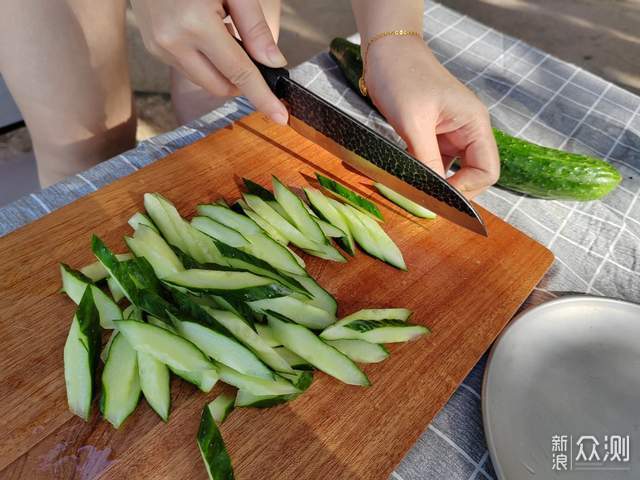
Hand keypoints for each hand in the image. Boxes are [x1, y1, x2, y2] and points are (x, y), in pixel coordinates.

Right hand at [131, 0, 288, 123]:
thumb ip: (255, 27)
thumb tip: (273, 62)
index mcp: (196, 24)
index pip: (240, 74)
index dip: (263, 98)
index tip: (280, 117)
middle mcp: (173, 42)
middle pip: (220, 86)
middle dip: (240, 80)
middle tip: (248, 50)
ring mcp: (159, 47)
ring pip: (203, 80)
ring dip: (220, 68)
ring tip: (219, 28)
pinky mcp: (152, 47)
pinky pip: (187, 67)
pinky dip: (203, 59)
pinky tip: (201, 29)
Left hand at [364, 36, 499, 197]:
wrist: (385, 52)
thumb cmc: (402, 76)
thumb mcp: (413, 122)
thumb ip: (426, 160)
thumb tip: (432, 195)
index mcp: (474, 124)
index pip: (487, 171)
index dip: (466, 190)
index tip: (437, 197)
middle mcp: (468, 131)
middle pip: (473, 175)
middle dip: (452, 190)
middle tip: (424, 198)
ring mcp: (450, 134)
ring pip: (452, 172)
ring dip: (436, 183)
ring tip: (413, 187)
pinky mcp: (432, 136)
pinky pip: (434, 163)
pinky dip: (423, 172)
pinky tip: (407, 174)